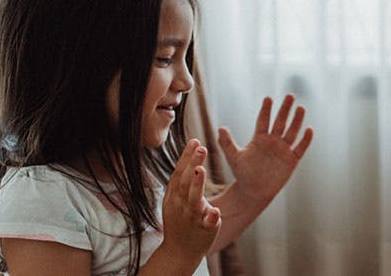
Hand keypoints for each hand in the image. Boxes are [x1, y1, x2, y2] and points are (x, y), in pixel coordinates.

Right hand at [161, 139, 221, 257]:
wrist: (179, 251)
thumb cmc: (179, 221)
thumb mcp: (176, 200)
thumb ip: (182, 181)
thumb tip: (190, 158)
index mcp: (174, 196)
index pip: (179, 173)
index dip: (186, 157)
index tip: (195, 140)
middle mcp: (181, 205)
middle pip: (185, 182)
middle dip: (192, 164)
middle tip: (201, 147)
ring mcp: (191, 217)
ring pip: (193, 200)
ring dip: (197, 185)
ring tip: (201, 170)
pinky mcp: (203, 229)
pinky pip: (207, 223)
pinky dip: (211, 217)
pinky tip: (215, 210)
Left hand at [217, 95, 314, 205]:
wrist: (254, 191)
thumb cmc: (243, 174)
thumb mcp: (234, 157)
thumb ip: (227, 143)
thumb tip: (221, 128)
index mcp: (259, 139)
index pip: (263, 120)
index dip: (266, 110)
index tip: (268, 98)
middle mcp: (273, 141)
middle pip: (280, 122)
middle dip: (285, 109)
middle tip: (290, 96)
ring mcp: (283, 150)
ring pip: (292, 132)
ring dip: (297, 121)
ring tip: (301, 108)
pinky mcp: (292, 160)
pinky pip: (300, 148)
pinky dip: (305, 140)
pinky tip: (309, 130)